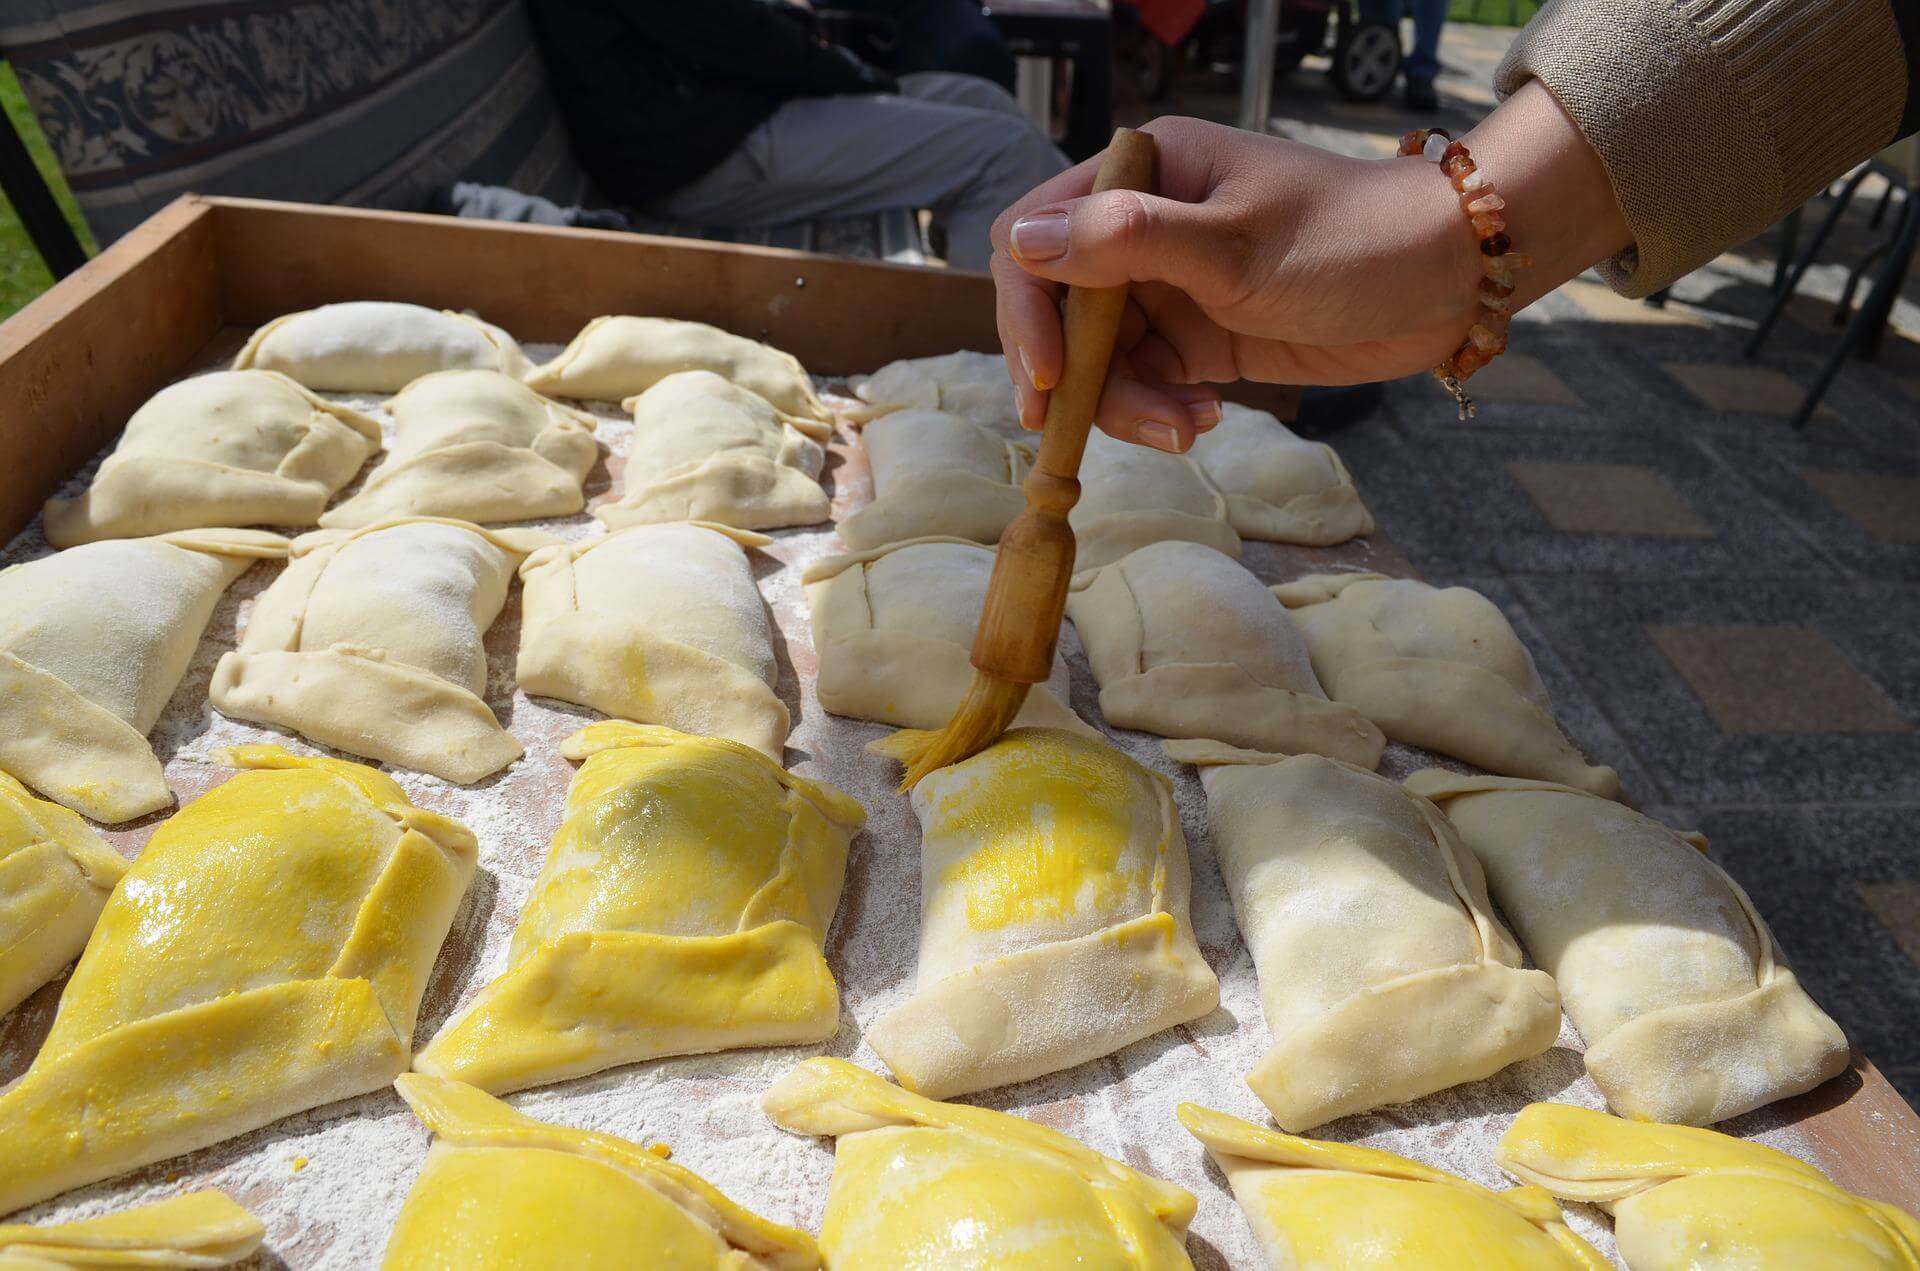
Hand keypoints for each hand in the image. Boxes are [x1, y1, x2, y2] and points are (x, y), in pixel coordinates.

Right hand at [991, 83, 1628, 449]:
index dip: (1026, 310)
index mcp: (1142, 176)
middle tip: (1083, 431)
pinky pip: (1145, 384)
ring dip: (1125, 405)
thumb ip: (1126, 240)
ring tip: (1184, 430)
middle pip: (1059, 312)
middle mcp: (1142, 229)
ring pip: (1100, 360)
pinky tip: (1203, 422)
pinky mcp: (1197, 340)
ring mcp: (1167, 287)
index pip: (1035, 237)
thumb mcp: (1233, 244)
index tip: (1050, 376)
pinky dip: (1160, 412)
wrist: (1443, 280)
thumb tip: (1020, 242)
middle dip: (1076, 376)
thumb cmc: (1348, 239)